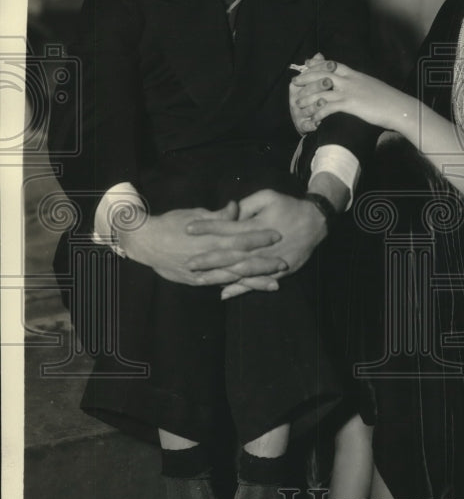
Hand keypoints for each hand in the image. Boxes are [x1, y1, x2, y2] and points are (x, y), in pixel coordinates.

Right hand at [119, 200, 286, 288]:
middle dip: (264, 264)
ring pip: (234, 277)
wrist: (144, 242)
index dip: (259, 237)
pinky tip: (247, 291)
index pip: (240, 237)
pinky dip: (234, 288)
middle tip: (284, 264)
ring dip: (255, 281)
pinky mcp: (196, 280)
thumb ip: (218, 216)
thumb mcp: (194, 214)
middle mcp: (208, 256)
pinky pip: (219, 285)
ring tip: (275, 284)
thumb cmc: (170, 223)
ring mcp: (202, 272)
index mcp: (210, 237)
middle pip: (241, 261)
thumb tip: (236, 207)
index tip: (276, 235)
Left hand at [185, 189, 329, 298]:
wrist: (315, 222)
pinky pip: (255, 282)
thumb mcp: (267, 197)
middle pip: (230, 254)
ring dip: (219, 277)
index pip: (227, 227)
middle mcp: (261, 247)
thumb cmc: (288, 206)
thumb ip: (246, 206)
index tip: (188, 228)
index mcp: (257, 226)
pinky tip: (224, 294)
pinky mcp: (277, 271)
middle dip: (207, 259)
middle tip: (188, 263)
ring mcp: (269, 261)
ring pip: (240, 271)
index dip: (207, 227)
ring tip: (199, 280)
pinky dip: (240, 289)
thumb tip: (227, 213)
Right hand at [289, 53, 329, 133]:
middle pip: (306, 91)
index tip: (332, 64)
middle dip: (317, 86)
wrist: (306, 121)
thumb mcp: (313, 83)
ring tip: (324, 101)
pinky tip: (318, 123)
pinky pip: (307, 124)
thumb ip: (316, 69)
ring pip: (306, 108)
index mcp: (297, 86)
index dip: (320, 69)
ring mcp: (298, 113)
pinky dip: (312, 123)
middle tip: (328, 81)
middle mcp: (295, 98)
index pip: (307, 75)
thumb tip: (319, 54)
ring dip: (315, 105)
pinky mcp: (302, 125)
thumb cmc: (311, 98)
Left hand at [290, 60, 412, 129]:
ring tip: (299, 104)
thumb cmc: (388, 100)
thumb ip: (360, 83)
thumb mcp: (372, 86)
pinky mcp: (351, 104)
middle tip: (294, 83)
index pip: (332, 64)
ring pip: (321, 91)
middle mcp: (350, 80)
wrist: (399, 108)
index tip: (306, 64)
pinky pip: (329, 107)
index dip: (317, 64)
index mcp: (355, 74)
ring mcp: (350, 91)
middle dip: (306, 78)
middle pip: (321, 74)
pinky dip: (319, 113)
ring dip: (308, 98)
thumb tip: (356, 84)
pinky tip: (314, 119)